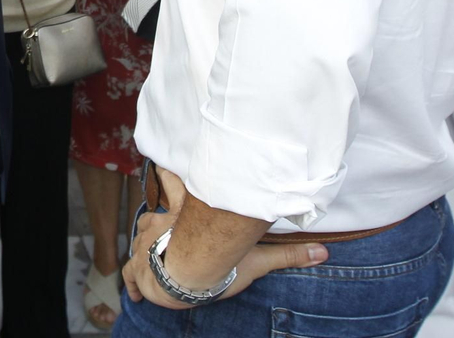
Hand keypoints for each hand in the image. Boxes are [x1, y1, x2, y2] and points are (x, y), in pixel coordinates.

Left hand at [121, 167, 326, 308]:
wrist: (184, 279)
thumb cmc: (217, 266)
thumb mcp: (253, 260)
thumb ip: (286, 255)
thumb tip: (323, 253)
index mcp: (186, 215)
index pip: (175, 185)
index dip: (169, 175)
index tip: (165, 166)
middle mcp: (163, 222)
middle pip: (154, 212)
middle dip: (157, 219)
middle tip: (160, 224)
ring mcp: (145, 242)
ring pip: (140, 235)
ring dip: (144, 243)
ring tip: (148, 251)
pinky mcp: (137, 264)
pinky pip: (130, 270)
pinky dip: (131, 279)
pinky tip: (131, 288)